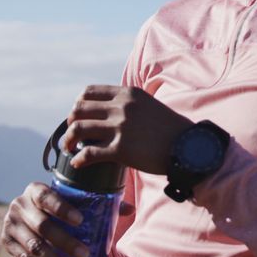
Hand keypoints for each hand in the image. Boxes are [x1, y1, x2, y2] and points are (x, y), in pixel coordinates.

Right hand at [0, 181, 134, 256]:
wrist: (25, 216)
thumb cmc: (57, 208)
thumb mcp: (70, 202)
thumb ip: (98, 204)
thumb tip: (129, 210)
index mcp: (35, 190)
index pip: (46, 197)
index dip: (62, 209)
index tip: (81, 221)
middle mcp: (19, 205)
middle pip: (42, 226)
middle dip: (65, 242)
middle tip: (84, 254)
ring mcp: (10, 224)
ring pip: (34, 245)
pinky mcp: (6, 242)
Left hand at [62, 85, 193, 173]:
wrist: (188, 147)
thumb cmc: (170, 129)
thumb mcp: (149, 105)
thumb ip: (130, 105)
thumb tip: (110, 113)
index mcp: (127, 94)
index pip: (89, 92)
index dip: (78, 105)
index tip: (79, 116)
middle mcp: (121, 107)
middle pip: (79, 109)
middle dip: (71, 122)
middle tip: (72, 134)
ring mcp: (120, 127)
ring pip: (78, 129)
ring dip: (68, 140)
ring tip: (69, 148)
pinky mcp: (121, 149)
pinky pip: (89, 153)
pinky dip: (79, 159)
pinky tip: (78, 164)